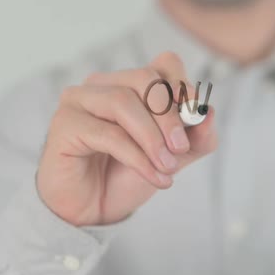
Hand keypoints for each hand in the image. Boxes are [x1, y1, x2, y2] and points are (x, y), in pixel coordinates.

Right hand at [36, 52, 217, 225]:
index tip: (197, 115)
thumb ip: (196, 138)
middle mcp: (103, 84)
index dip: (184, 86)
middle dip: (170, 115)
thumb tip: (210, 114)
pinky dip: (138, 157)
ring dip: (152, 139)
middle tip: (182, 148)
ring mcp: (79, 100)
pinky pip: (108, 134)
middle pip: (145, 78)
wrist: (93, 210)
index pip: (164, 64)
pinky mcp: (64, 124)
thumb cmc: (127, 175)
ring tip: (168, 167)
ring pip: (124, 102)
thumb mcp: (173, 157)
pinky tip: (155, 177)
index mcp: (130, 84)